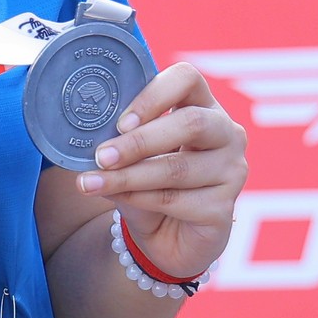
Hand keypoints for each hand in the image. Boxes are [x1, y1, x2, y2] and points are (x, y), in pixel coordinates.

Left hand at [74, 60, 246, 281]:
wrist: (168, 239)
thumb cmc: (151, 186)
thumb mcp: (132, 158)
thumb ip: (119, 143)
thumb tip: (85, 141)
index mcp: (203, 106)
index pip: (187, 79)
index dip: (153, 95)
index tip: (121, 122)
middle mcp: (226, 133)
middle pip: (191, 122)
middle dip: (139, 141)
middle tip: (101, 156)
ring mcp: (232, 171)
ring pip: (178, 168)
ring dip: (129, 176)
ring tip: (91, 183)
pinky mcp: (224, 208)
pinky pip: (176, 200)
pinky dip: (139, 199)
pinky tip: (118, 199)